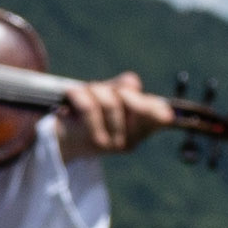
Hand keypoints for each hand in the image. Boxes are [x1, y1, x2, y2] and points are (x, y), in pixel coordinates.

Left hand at [51, 71, 168, 158]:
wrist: (59, 138)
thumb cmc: (87, 114)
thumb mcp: (109, 98)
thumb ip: (123, 88)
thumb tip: (132, 83)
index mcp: (138, 131)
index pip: (158, 119)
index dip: (161, 112)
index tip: (167, 113)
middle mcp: (127, 141)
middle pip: (133, 102)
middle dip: (117, 89)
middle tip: (103, 89)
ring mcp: (109, 144)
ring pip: (109, 102)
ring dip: (94, 90)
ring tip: (84, 93)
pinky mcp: (88, 140)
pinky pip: (89, 107)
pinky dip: (79, 94)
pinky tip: (72, 94)